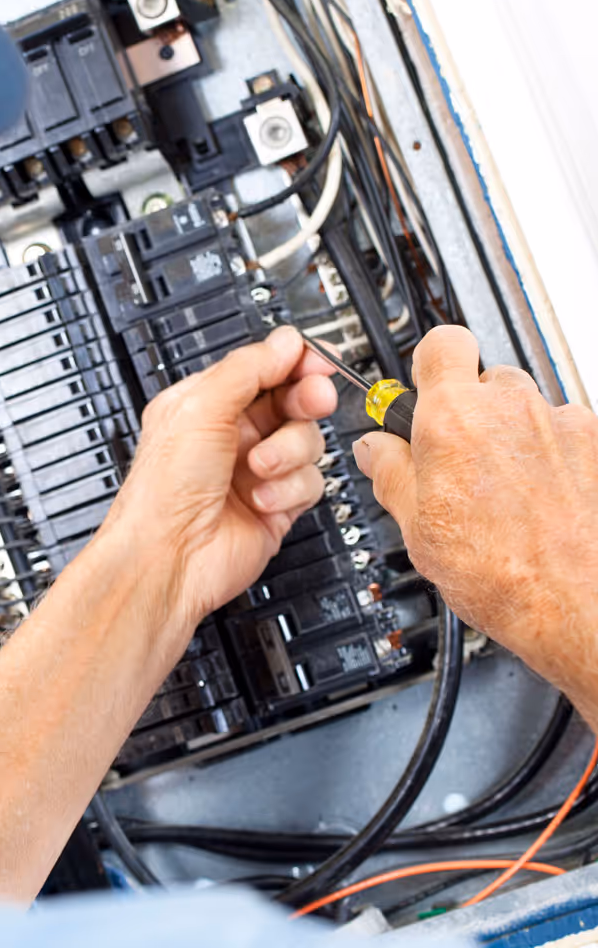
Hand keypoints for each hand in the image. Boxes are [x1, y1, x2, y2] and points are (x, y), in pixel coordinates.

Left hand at [100, 326, 336, 631]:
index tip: (316, 360)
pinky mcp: (278, 504)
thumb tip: (286, 342)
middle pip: (293, 399)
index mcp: (206, 403)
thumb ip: (248, 369)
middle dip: (306, 398)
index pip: (263, 368)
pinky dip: (289, 489)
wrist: (168, 558)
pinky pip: (310, 482)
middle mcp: (231, 434)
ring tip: (258, 468)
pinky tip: (261, 499)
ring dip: (287, 453)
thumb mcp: (200, 408)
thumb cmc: (163, 491)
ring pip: (307, 440)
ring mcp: (257, 470)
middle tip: (314, 398)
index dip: (294, 361)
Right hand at [353, 325, 597, 719]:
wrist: (582, 608)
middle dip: (469, 412)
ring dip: (511, 437)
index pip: (441, 343)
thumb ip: (391, 473)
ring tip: (503, 493)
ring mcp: (562, 423)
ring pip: (526, 410)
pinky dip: (551, 459)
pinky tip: (540, 502)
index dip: (429, 364)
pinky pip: (565, 435)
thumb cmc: (504, 574)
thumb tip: (375, 450)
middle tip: (457, 460)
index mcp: (454, 419)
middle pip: (484, 379)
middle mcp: (511, 407)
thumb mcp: (417, 528)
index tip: (423, 391)